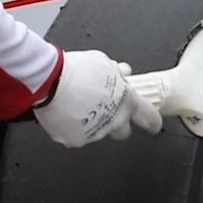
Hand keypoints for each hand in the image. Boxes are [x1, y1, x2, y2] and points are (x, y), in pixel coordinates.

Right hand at [33, 48, 163, 146]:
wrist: (49, 80)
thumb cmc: (76, 69)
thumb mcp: (103, 62)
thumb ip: (117, 72)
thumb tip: (123, 73)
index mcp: (127, 101)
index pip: (150, 118)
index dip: (152, 122)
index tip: (153, 125)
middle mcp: (115, 121)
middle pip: (123, 131)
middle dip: (117, 123)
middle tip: (105, 111)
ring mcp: (95, 133)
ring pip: (99, 133)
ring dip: (93, 123)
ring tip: (78, 106)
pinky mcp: (75, 140)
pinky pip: (77, 136)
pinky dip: (73, 128)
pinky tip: (66, 113)